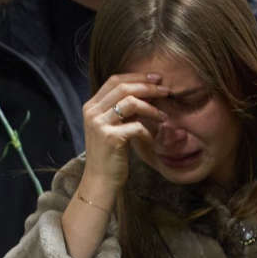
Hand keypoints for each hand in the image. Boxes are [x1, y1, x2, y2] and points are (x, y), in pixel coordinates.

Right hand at [76, 71, 168, 205]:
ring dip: (152, 108)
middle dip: (148, 86)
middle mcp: (92, 112)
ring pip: (131, 102)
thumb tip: (145, 92)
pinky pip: (136, 126)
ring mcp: (99, 124)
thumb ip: (122, 110)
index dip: (137, 76)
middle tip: (166, 90)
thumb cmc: (109, 155)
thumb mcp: (112, 127)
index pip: (114, 80)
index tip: (156, 78)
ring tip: (164, 116)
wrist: (100, 181)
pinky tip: (153, 139)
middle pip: (123, 87)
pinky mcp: (110, 138)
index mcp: (91, 106)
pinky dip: (148, 131)